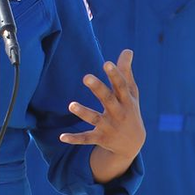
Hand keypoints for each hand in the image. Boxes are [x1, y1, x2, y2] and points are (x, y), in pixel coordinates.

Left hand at [60, 48, 145, 182]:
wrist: (133, 144)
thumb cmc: (129, 109)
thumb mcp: (130, 92)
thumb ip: (126, 71)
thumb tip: (127, 50)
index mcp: (125, 100)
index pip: (120, 85)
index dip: (115, 74)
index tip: (107, 63)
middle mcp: (118, 113)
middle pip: (107, 99)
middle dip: (98, 89)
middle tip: (86, 77)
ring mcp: (108, 126)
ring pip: (94, 119)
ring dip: (83, 112)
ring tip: (71, 105)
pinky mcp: (99, 138)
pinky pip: (86, 138)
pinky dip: (74, 139)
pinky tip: (61, 137)